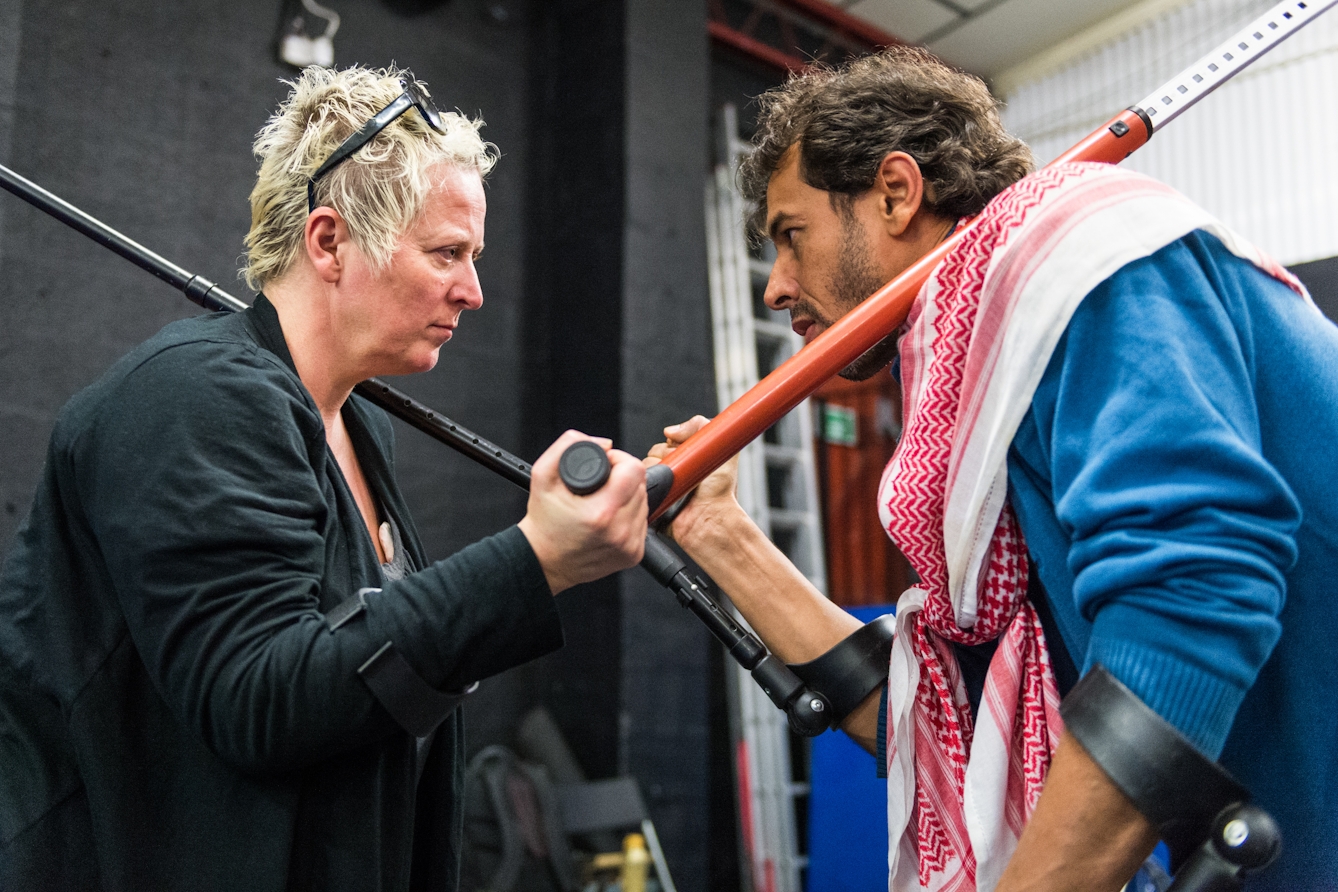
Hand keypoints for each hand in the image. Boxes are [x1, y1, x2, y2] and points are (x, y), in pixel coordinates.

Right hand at [519, 430, 647, 593]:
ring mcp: (630, 545)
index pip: (633, 469)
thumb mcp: (542, 476)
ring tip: (603, 502)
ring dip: (628, 495)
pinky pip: (642, 521)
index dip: (619, 459)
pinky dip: (629, 514)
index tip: (605, 464)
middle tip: (601, 485)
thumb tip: (604, 443)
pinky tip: (610, 518)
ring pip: (644, 502)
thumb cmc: (544, 523)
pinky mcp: (634, 554)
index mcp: (601, 513)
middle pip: (640, 484)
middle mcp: (620, 531)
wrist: (544, 561)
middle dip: (623, 477)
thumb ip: (568, 446)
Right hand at [644, 415, 745, 554]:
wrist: (710, 518)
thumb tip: (670, 430)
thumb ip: (701, 425)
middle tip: (684, 470)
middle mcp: (675, 471)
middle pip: (654, 451)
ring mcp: (663, 485)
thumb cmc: (721, 492)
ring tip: (677, 484)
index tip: (683, 450)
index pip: (668, 440)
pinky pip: (639, 484)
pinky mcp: (653, 498)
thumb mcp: (722, 447)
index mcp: (689, 459)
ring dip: (660, 471)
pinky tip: (666, 491)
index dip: (673, 444)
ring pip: (645, 466)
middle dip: (667, 456)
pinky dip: (649, 485)